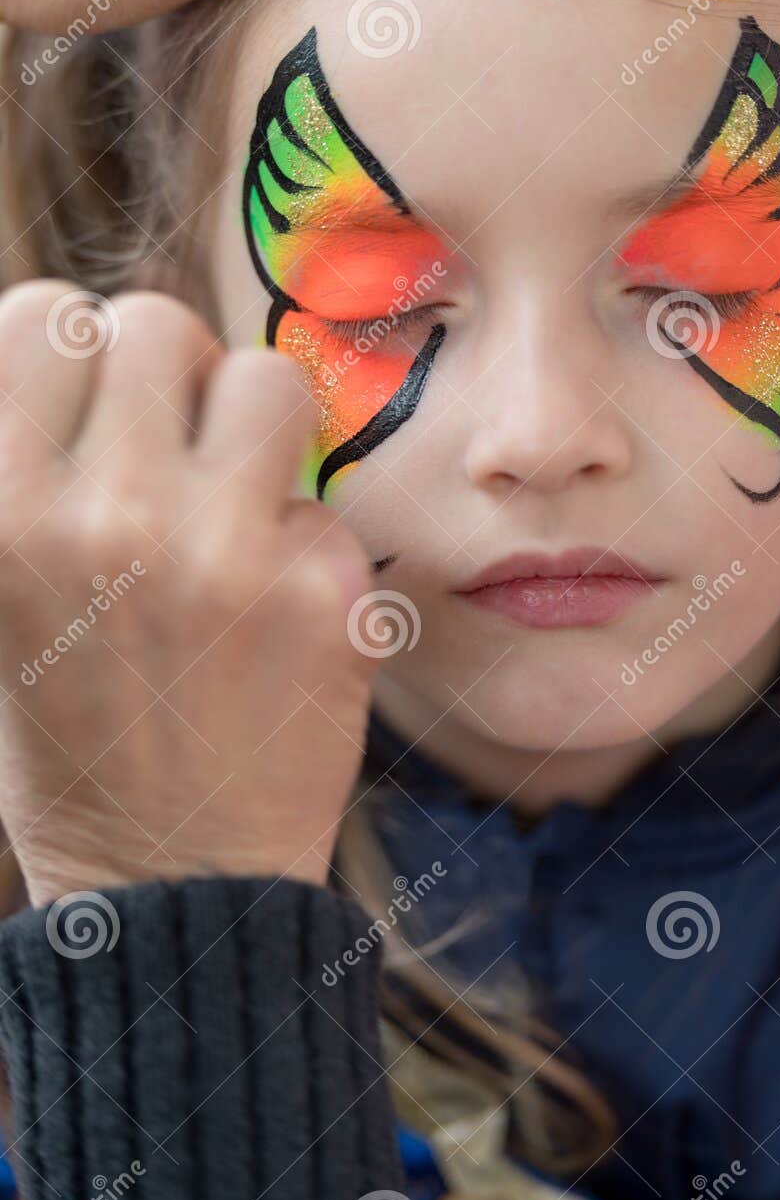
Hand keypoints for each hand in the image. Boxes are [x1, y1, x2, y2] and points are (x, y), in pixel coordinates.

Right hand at [0, 280, 381, 906]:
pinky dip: (302, 540)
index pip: (45, 316)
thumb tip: (72, 340)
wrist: (173, 883)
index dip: (75, 354)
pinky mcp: (326, 593)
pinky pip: (322, 496)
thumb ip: (29, 472)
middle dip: (168, 378)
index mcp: (1, 515)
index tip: (95, 407)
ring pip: (268, 378)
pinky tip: (275, 611)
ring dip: (252, 428)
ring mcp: (227, 554)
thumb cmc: (70, 733)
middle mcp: (109, 521)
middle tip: (173, 453)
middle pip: (159, 322)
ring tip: (235, 502)